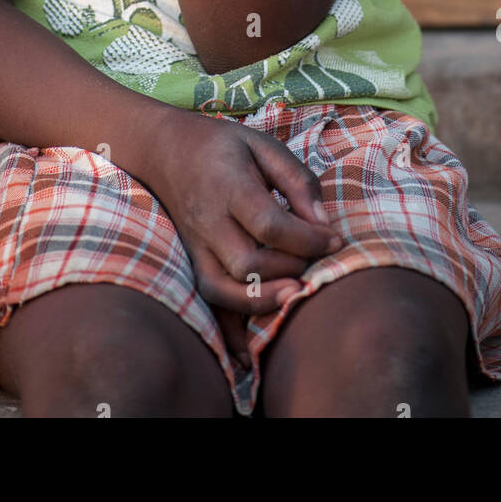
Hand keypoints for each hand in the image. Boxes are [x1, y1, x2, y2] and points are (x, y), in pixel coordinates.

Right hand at [141, 111, 341, 364]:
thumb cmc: (223, 146)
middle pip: (248, 263)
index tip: (335, 241)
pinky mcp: (192, 262)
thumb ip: (297, 181)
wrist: (165, 149)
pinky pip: (207, 302)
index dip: (307, 240)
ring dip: (263, 301)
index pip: (269, 225)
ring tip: (294, 295)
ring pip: (224, 290)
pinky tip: (252, 355)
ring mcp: (195, 246)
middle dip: (290, 271)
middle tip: (315, 264)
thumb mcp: (264, 146)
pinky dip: (228, 332)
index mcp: (229, 186)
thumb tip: (325, 225)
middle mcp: (208, 221)